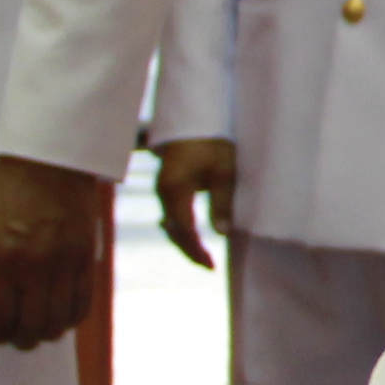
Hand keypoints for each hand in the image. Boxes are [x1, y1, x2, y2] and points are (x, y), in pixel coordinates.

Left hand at [0, 153, 109, 348]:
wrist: (50, 159)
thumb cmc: (8, 191)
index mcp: (3, 257)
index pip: (1, 316)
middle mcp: (36, 265)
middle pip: (33, 325)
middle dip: (22, 340)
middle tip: (17, 338)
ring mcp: (65, 262)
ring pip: (60, 320)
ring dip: (48, 333)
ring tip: (40, 330)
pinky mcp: (87, 257)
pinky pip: (84, 302)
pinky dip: (73, 318)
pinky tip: (62, 317)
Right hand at [153, 139, 237, 268]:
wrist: (195, 118)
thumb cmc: (212, 142)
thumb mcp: (223, 171)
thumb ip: (222, 202)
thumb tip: (222, 233)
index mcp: (175, 188)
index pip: (184, 229)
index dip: (196, 249)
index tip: (211, 264)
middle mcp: (163, 191)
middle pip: (173, 230)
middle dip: (190, 250)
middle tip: (209, 266)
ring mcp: (161, 189)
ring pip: (170, 224)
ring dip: (185, 241)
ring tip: (203, 257)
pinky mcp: (165, 186)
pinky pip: (170, 214)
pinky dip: (180, 229)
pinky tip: (191, 239)